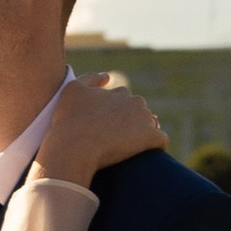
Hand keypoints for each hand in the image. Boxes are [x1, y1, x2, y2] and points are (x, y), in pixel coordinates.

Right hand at [35, 73, 165, 186]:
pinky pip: (161, 140)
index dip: (117, 114)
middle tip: (117, 139)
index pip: (125, 101)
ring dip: (143, 134)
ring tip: (129, 149)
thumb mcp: (72, 91)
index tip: (107, 127)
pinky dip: (156, 146)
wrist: (73, 147)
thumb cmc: (68, 121)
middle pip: (140, 112)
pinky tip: (146, 154)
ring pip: (151, 125)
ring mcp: (144, 119)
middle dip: (132, 122)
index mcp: (120, 93)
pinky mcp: (150, 137)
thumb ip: (89, 79)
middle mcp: (135, 102)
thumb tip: (107, 76)